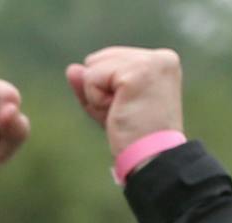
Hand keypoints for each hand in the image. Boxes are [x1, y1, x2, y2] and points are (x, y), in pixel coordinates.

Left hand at [67, 47, 184, 158]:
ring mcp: (150, 62)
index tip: (126, 109)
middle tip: (123, 113)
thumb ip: (90, 85)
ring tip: (122, 113)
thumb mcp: (108, 106)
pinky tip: (117, 112)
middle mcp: (159, 56)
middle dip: (100, 91)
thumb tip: (72, 68)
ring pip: (93, 68)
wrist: (151, 157)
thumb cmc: (132, 137)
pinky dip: (96, 101)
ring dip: (98, 98)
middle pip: (99, 60)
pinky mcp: (137, 72)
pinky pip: (92, 78)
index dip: (105, 89)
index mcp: (159, 61)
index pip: (111, 59)